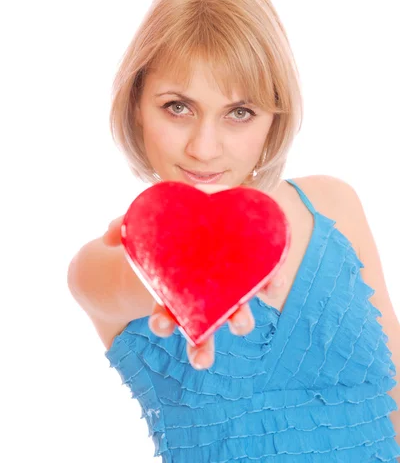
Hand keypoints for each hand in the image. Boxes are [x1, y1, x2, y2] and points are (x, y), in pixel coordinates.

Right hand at [102, 184, 285, 369]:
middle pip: (202, 329)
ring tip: (239, 325)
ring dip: (239, 324)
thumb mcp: (150, 222)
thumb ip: (128, 226)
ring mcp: (231, 286)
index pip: (167, 314)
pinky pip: (266, 283)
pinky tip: (272, 286)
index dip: (164, 324)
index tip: (160, 324)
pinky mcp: (256, 268)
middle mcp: (205, 296)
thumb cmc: (175, 222)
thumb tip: (107, 236)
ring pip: (236, 316)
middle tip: (200, 357)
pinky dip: (271, 287)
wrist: (214, 207)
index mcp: (177, 289)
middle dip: (201, 347)